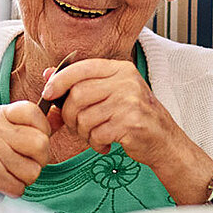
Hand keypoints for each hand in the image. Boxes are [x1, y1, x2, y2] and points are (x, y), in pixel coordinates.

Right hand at [0, 100, 52, 196]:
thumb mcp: (6, 131)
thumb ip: (34, 124)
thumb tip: (60, 114)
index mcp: (0, 114)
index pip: (35, 113)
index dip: (42, 130)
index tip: (32, 140)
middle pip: (41, 144)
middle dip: (38, 160)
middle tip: (23, 162)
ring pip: (33, 170)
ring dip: (25, 178)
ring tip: (9, 172)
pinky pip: (19, 187)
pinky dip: (14, 189)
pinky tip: (1, 182)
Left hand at [43, 59, 212, 198]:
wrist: (164, 141)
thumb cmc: (134, 116)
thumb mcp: (110, 93)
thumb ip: (81, 82)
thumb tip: (48, 73)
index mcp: (120, 69)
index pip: (81, 68)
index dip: (59, 81)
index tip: (49, 94)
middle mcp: (126, 81)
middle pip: (78, 95)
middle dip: (69, 115)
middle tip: (77, 126)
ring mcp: (130, 101)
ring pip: (85, 117)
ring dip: (84, 132)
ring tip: (95, 135)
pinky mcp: (131, 123)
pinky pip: (97, 134)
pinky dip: (96, 143)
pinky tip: (106, 144)